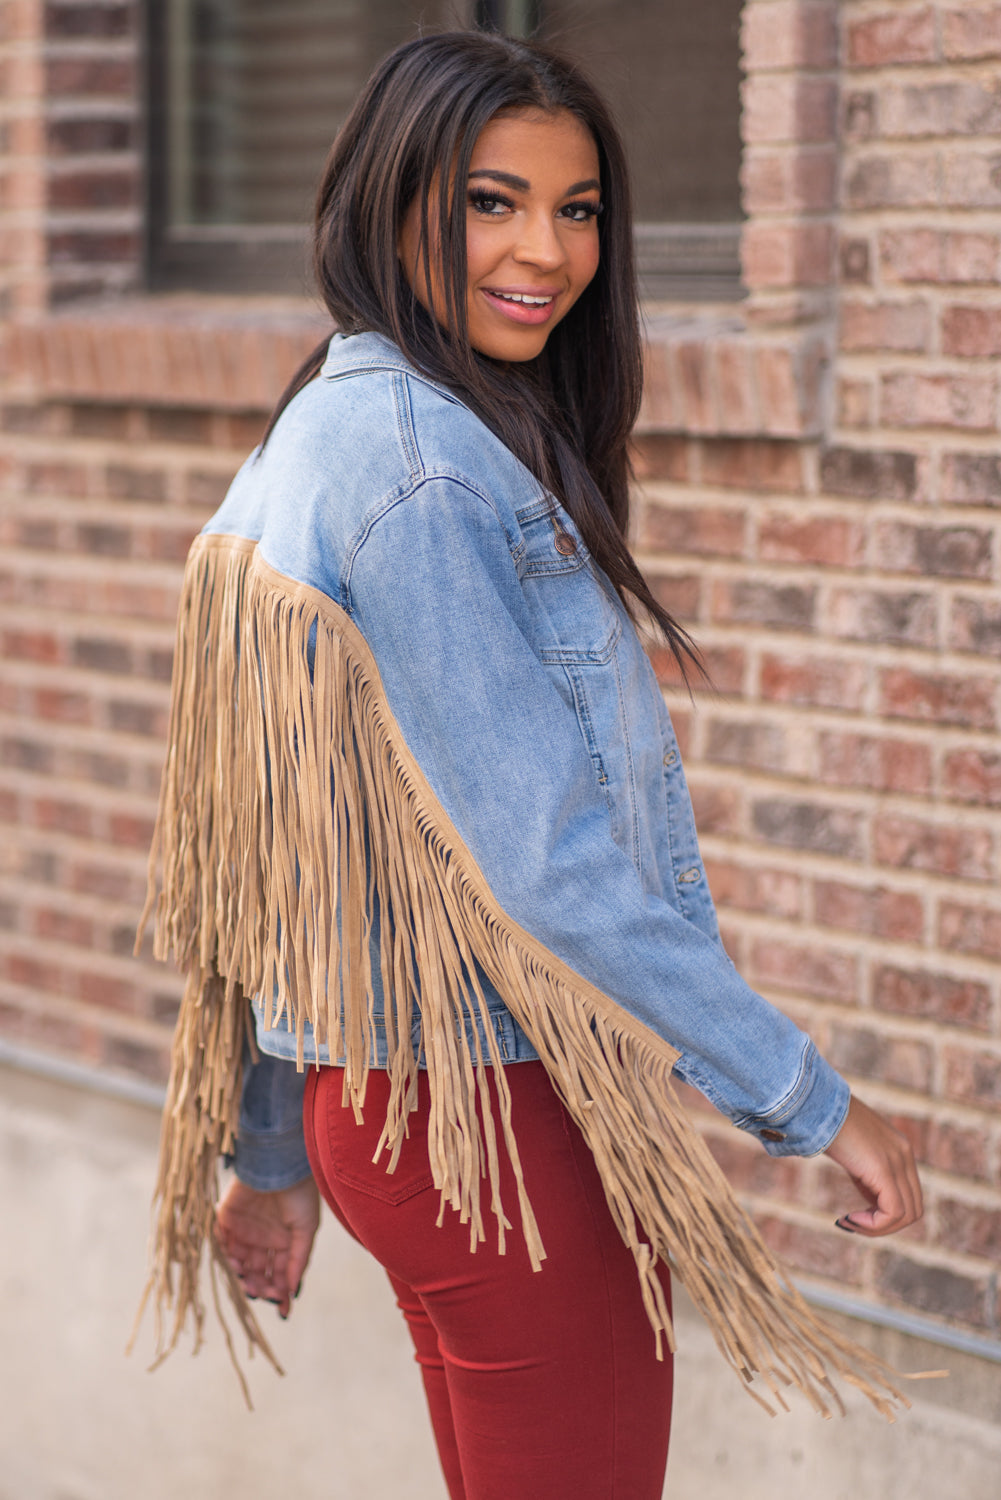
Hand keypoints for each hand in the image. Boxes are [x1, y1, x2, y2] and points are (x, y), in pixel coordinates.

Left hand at [215, 1175, 320, 1316]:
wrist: (280, 1163)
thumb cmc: (300, 1193)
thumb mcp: (306, 1229)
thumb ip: (298, 1260)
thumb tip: (292, 1291)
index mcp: (283, 1241)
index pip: (279, 1274)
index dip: (280, 1293)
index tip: (283, 1310)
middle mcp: (263, 1239)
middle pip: (258, 1273)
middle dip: (259, 1286)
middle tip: (261, 1293)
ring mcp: (243, 1230)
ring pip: (238, 1263)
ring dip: (241, 1277)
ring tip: (247, 1282)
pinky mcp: (225, 1218)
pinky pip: (220, 1243)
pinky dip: (225, 1257)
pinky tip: (234, 1266)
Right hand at [824, 1094, 922, 1236]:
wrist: (814, 1101)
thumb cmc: (823, 1122)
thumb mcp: (852, 1149)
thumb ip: (865, 1171)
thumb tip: (867, 1198)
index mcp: (900, 1148)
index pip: (909, 1195)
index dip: (885, 1213)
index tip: (856, 1214)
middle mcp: (905, 1154)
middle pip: (914, 1209)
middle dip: (884, 1225)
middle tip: (854, 1224)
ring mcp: (897, 1160)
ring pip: (907, 1215)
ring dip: (877, 1228)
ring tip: (850, 1222)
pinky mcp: (883, 1168)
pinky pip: (892, 1212)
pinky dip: (873, 1225)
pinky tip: (848, 1219)